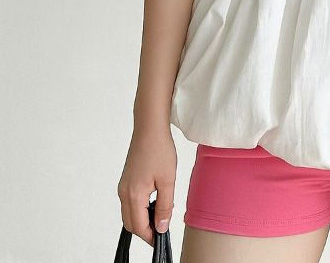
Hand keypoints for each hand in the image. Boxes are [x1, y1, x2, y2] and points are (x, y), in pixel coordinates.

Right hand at [117, 128, 176, 246]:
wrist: (149, 129)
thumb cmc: (159, 150)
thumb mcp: (168, 180)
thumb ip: (165, 206)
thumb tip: (161, 227)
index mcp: (134, 195)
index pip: (139, 226)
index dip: (150, 237)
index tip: (162, 239)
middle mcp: (124, 193)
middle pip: (130, 223)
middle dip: (145, 231)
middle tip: (162, 230)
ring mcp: (123, 186)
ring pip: (128, 213)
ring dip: (142, 220)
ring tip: (161, 216)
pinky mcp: (126, 180)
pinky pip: (129, 203)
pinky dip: (139, 209)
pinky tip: (154, 203)